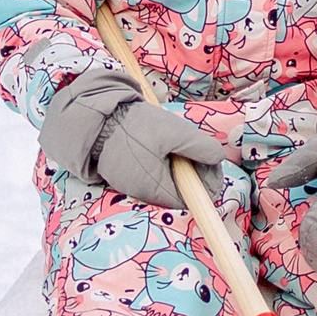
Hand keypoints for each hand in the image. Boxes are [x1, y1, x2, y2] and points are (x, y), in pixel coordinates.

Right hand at [39, 68, 227, 208]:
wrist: (98, 117)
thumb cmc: (136, 126)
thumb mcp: (175, 132)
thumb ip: (200, 147)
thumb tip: (218, 157)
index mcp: (156, 188)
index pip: (192, 198)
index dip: (207, 180)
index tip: (209, 159)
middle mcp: (144, 193)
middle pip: (181, 190)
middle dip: (193, 170)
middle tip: (194, 146)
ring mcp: (133, 185)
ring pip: (168, 180)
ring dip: (178, 164)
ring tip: (177, 143)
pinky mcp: (127, 174)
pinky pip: (154, 173)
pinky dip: (163, 161)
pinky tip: (162, 145)